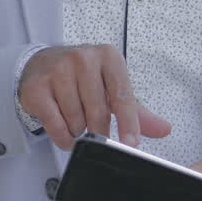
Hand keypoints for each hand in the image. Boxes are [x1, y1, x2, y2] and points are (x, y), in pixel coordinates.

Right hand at [18, 44, 171, 149]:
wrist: (42, 64)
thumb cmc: (83, 77)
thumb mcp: (112, 87)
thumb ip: (137, 111)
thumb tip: (164, 129)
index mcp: (108, 57)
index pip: (122, 96)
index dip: (128, 123)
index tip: (131, 144)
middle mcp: (83, 58)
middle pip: (98, 111)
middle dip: (100, 131)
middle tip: (98, 133)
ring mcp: (59, 70)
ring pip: (76, 119)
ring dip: (79, 131)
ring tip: (77, 121)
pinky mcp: (38, 87)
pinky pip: (55, 124)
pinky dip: (63, 136)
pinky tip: (65, 131)